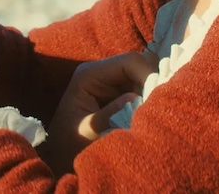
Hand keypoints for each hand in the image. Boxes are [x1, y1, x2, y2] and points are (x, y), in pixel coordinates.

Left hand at [43, 51, 156, 174]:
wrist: (60, 156)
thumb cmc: (69, 145)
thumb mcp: (88, 132)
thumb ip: (110, 114)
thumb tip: (135, 97)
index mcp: (90, 74)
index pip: (129, 61)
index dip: (148, 74)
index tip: (158, 98)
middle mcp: (103, 73)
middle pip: (141, 65)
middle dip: (153, 82)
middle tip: (158, 107)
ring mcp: (113, 83)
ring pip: (145, 76)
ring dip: (153, 91)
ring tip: (154, 113)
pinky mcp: (121, 94)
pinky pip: (143, 89)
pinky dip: (150, 99)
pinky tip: (149, 115)